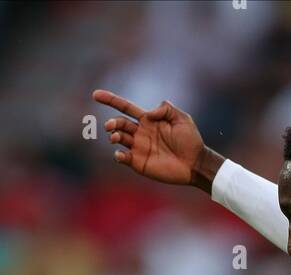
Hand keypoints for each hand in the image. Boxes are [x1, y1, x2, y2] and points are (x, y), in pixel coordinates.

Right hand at [92, 89, 220, 188]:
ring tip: (116, 138)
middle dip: (112, 123)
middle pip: (119, 123)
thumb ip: (165, 108)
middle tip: (110, 127)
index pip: (125, 107)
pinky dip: (117, 156)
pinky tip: (120, 154)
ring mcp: (139, 148)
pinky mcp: (140, 163)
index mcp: (148, 120)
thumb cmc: (190, 140)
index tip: (95, 95)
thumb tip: (148, 114)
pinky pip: (123, 158)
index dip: (110, 100)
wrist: (195, 163)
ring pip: (118, 139)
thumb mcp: (181, 117)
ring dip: (113, 136)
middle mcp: (140, 133)